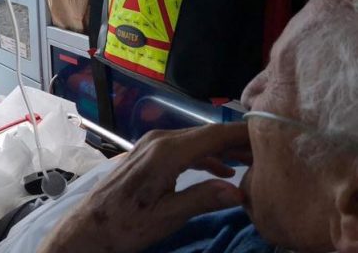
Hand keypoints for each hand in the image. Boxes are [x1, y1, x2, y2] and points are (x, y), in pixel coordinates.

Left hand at [38, 123, 249, 252]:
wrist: (89, 226)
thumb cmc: (126, 224)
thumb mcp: (168, 216)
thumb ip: (202, 199)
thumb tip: (239, 191)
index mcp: (166, 152)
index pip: (213, 135)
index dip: (243, 134)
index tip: (271, 136)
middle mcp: (158, 140)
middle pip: (206, 134)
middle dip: (238, 142)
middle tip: (269, 154)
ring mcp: (150, 144)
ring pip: (195, 140)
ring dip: (222, 150)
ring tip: (251, 163)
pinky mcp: (146, 153)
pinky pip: (182, 147)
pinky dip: (204, 156)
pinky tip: (221, 171)